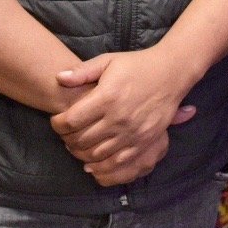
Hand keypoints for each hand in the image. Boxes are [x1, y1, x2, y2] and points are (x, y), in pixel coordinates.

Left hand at [49, 47, 199, 186]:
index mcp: (106, 97)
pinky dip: (100, 166)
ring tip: (77, 145)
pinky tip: (92, 161)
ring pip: (96, 154)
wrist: (170, 73)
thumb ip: (82, 71)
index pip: (72, 120)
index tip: (56, 121)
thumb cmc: (137, 65)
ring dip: (80, 153)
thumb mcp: (108, 61)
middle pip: (81, 140)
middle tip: (64, 134)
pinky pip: (116, 162)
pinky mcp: (143, 142)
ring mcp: (131, 133)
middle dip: (66, 139)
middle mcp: (118, 118)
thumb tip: (58, 77)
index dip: (58, 124)